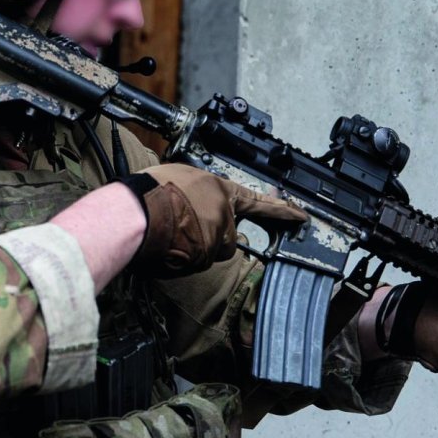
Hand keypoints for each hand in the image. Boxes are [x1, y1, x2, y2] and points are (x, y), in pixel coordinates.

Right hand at [127, 164, 307, 277]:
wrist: (137, 213)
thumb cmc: (153, 191)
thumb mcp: (182, 175)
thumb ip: (200, 190)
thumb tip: (198, 198)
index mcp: (221, 191)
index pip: (258, 202)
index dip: (280, 210)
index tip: (300, 216)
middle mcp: (224, 216)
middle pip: (227, 235)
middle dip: (209, 236)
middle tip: (182, 224)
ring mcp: (216, 239)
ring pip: (209, 251)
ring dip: (193, 246)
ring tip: (168, 231)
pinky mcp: (204, 258)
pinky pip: (195, 263)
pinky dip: (182, 258)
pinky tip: (166, 244)